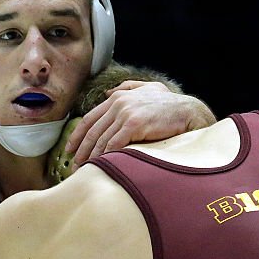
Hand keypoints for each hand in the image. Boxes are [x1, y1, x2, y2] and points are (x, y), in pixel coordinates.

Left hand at [64, 80, 215, 165]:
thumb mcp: (146, 88)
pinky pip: (114, 144)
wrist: (188, 111)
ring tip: (85, 170)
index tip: (70, 149)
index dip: (78, 136)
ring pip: (102, 140)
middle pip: (93, 131)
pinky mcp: (135, 125)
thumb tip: (107, 93)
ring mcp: (126, 114)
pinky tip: (101, 166)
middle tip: (74, 165)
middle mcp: (118, 103)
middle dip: (82, 150)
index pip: (90, 119)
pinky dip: (106, 156)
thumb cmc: (168, 104)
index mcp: (117, 97)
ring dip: (91, 157)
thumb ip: (126, 88)